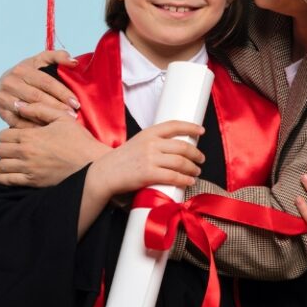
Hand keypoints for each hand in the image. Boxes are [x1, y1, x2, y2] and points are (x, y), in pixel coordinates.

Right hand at [0, 50, 79, 127]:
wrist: (4, 84)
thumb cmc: (28, 73)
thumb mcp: (40, 61)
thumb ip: (57, 57)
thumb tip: (73, 61)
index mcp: (22, 69)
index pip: (46, 82)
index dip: (62, 92)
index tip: (76, 102)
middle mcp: (10, 83)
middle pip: (37, 97)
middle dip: (57, 107)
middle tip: (73, 115)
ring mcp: (4, 98)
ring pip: (28, 110)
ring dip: (46, 118)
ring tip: (62, 123)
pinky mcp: (1, 112)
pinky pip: (19, 123)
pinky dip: (33, 127)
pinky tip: (47, 130)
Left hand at [0, 115, 110, 186]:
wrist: (92, 163)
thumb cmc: (79, 140)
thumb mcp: (61, 117)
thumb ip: (38, 109)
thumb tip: (18, 105)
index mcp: (30, 135)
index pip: (3, 134)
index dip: (8, 134)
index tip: (16, 136)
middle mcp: (25, 152)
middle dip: (4, 147)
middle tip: (13, 147)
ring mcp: (28, 169)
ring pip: (0, 165)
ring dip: (3, 162)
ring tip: (10, 160)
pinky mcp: (33, 182)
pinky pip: (7, 181)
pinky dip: (0, 178)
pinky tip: (1, 175)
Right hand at [86, 121, 205, 202]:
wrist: (106, 172)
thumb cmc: (122, 159)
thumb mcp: (138, 142)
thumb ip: (154, 142)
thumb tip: (176, 147)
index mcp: (148, 133)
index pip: (174, 125)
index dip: (190, 127)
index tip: (200, 130)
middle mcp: (151, 144)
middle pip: (182, 147)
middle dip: (196, 154)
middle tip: (201, 158)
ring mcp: (150, 159)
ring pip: (181, 162)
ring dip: (193, 168)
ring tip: (196, 172)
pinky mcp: (149, 174)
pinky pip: (174, 176)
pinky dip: (185, 180)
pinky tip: (189, 181)